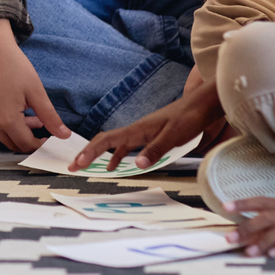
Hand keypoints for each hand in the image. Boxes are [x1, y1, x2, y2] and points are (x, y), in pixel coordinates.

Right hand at [0, 19, 68, 152]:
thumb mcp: (36, 91)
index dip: (40, 145)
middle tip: (41, 125)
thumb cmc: (13, 66)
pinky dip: (3, 121)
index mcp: (6, 120)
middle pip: (12, 143)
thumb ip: (50, 117)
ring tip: (29, 113)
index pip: (26, 144)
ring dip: (17, 129)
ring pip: (1, 133)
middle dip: (28, 139)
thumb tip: (64, 135)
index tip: (50, 138)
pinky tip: (13, 105)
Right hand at [71, 92, 215, 172]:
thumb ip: (155, 150)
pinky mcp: (149, 137)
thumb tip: (137, 166)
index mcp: (137, 130)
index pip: (107, 141)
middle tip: (74, 167)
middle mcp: (135, 131)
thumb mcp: (173, 136)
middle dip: (88, 154)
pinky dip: (117, 157)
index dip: (90, 152)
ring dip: (100, 156)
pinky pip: (127, 148)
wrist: (200, 107)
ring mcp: (141, 133)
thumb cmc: (188, 119)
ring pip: (114, 145)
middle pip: (104, 141)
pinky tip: (116, 166)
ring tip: (88, 167)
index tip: (78, 163)